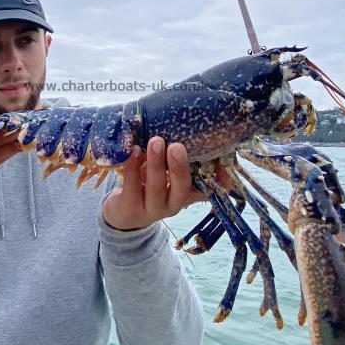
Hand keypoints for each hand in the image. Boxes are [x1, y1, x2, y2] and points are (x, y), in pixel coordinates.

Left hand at [102, 136, 230, 230]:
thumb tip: (191, 132)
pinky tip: (134, 150)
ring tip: (156, 141)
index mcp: (186, 194)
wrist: (122, 213)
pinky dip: (133, 166)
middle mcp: (173, 204)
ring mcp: (152, 209)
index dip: (219, 180)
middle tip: (177, 147)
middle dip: (179, 168)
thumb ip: (176, 158)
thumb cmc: (149, 185)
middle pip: (181, 189)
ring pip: (156, 188)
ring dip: (157, 163)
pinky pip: (132, 187)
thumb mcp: (166, 174)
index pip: (208, 190)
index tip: (222, 162)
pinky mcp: (130, 209)